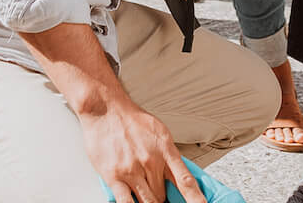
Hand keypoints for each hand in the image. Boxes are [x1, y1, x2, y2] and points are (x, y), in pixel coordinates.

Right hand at [81, 104, 205, 202]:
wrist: (107, 109)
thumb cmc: (132, 120)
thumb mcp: (159, 133)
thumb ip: (168, 155)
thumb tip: (176, 175)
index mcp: (165, 150)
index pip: (185, 181)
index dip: (195, 198)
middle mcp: (151, 162)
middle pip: (162, 196)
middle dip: (162, 198)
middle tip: (158, 194)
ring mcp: (132, 170)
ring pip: (147, 202)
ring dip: (148, 202)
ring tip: (144, 194)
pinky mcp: (114, 177)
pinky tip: (134, 202)